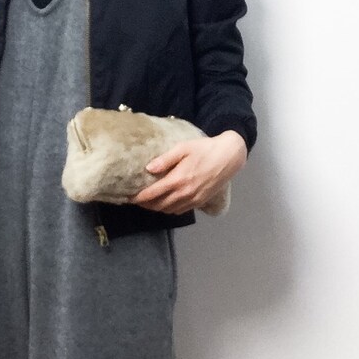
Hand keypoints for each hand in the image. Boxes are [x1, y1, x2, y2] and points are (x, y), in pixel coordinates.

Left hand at [126, 129, 246, 213]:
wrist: (229, 156)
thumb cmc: (205, 149)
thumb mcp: (183, 148)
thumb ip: (165, 159)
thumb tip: (148, 168)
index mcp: (178, 180)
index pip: (152, 194)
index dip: (139, 198)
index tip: (129, 197)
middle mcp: (184, 193)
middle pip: (159, 205)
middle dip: (146, 205)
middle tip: (137, 200)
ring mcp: (193, 199)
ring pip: (169, 210)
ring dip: (157, 208)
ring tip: (149, 203)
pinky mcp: (200, 202)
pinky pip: (181, 210)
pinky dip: (170, 210)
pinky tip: (166, 203)